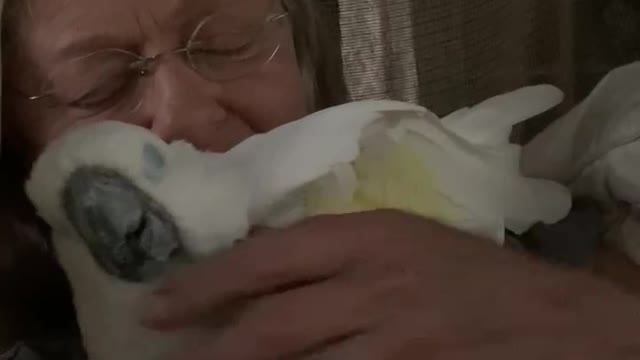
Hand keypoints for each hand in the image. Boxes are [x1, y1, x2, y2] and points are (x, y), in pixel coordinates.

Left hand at [141, 210, 639, 358]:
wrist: (546, 317)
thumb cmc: (466, 269)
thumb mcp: (399, 238)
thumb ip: (334, 249)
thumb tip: (261, 269)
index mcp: (368, 236)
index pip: (268, 257)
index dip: (207, 282)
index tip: (162, 302)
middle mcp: (373, 287)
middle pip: (271, 323)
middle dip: (210, 345)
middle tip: (168, 353)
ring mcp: (393, 341)